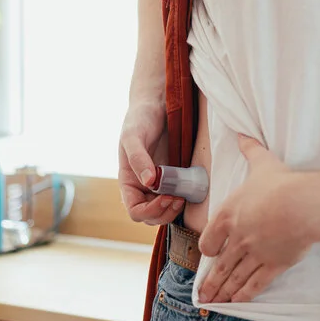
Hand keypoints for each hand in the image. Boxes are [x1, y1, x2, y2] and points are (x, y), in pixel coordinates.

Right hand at [118, 100, 184, 225]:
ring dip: (175, 209)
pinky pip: (178, 196)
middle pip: (151, 216)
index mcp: (129, 181)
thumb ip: (138, 158)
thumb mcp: (133, 136)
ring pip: (166, 211)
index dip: (150, 211)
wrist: (157, 104)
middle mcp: (143, 187)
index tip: (166, 198)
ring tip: (184, 195)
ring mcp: (159, 184)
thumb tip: (148, 182)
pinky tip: (190, 188)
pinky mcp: (174, 177)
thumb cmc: (139, 118)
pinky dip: (184, 198)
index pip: (135, 211)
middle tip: (179, 198)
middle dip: (165, 213)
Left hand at [197, 135, 313, 302]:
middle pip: (220, 264)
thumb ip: (250, 149)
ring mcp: (255, 253)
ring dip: (222, 291)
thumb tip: (242, 133)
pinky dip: (244, 294)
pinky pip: (255, 284)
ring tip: (214, 302)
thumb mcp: (262, 163)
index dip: (208, 248)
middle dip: (210, 281)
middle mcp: (238, 237)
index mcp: (230, 215)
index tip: (208, 254)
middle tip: (202, 294)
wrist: (303, 205)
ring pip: (234, 276)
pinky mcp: (274, 264)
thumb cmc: (282, 183)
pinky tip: (236, 302)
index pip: (210, 238)